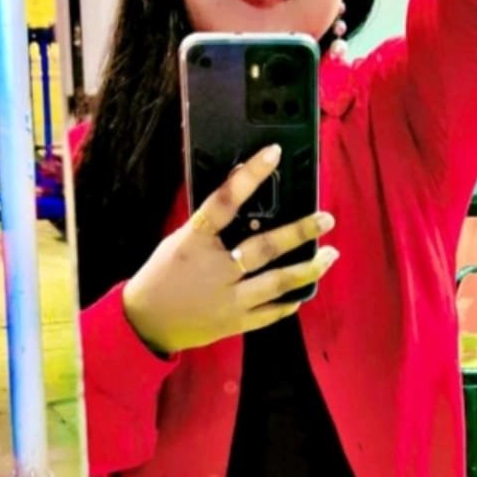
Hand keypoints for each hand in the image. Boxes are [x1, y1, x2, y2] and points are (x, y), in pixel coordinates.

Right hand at [122, 144, 338, 354]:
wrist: (145, 323)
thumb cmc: (163, 276)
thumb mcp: (180, 241)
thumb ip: (212, 225)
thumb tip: (244, 194)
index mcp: (195, 241)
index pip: (225, 200)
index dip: (250, 175)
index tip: (274, 153)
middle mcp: (215, 269)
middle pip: (263, 246)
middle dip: (298, 231)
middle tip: (326, 218)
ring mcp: (228, 298)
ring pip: (276, 282)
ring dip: (307, 268)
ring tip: (330, 254)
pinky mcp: (235, 322)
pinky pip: (270, 313)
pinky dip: (289, 301)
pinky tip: (305, 290)